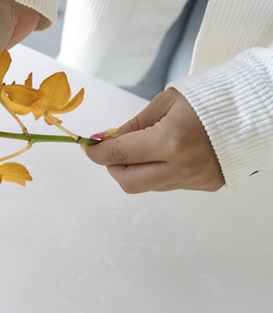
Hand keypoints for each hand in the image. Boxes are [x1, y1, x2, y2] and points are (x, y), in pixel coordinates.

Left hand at [84, 89, 224, 192]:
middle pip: (128, 182)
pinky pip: (167, 184)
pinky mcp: (204, 186)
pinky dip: (157, 172)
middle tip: (112, 150)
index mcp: (170, 140)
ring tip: (143, 148)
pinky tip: (167, 154)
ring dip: (135, 169)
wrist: (252, 109)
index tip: (87, 147)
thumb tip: (106, 141)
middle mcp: (182, 166)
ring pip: (147, 185)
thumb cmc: (209, 98)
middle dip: (112, 166)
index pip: (118, 154)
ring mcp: (195, 180)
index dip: (96, 152)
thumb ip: (132, 126)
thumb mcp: (165, 103)